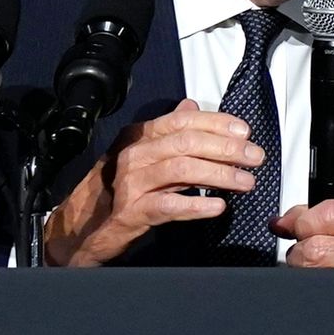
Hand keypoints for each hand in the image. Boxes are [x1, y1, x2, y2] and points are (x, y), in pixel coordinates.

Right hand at [43, 105, 260, 265]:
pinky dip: (195, 205)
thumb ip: (167, 132)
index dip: (216, 123)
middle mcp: (132, 155)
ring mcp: (130, 183)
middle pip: (186, 143)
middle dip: (226, 148)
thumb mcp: (141, 155)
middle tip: (254, 157)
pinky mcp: (130, 213)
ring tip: (246, 182)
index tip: (244, 131)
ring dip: (219, 175)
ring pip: (180, 170)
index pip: (182, 121)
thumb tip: (190, 106)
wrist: (79, 228)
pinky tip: (217, 206)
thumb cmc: (114, 191)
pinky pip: (167, 205)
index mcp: (138, 137)